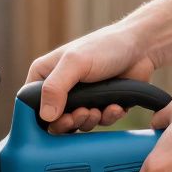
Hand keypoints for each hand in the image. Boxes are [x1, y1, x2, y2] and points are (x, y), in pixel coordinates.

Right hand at [27, 23, 158, 132]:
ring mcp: (80, 98)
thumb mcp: (75, 63)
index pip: (30, 104)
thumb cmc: (105, 46)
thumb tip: (45, 116)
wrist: (141, 47)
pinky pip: (98, 122)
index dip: (41, 117)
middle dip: (69, 122)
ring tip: (99, 110)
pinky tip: (115, 107)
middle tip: (81, 115)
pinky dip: (107, 117)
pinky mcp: (99, 106)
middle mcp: (60, 88)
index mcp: (45, 75)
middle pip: (53, 120)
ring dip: (89, 121)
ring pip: (76, 124)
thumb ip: (55, 88)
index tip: (57, 119)